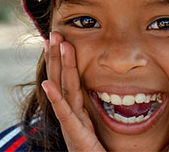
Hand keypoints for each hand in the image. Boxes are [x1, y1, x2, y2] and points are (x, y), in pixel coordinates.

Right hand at [41, 32, 105, 150]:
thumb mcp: (100, 128)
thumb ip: (102, 112)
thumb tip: (120, 92)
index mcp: (79, 112)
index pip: (71, 80)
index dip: (66, 60)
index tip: (63, 39)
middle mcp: (71, 115)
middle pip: (62, 79)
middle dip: (57, 56)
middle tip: (53, 33)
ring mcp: (70, 125)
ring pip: (62, 89)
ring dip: (58, 66)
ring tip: (53, 45)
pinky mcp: (75, 136)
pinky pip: (65, 114)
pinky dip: (55, 98)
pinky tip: (48, 84)